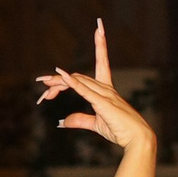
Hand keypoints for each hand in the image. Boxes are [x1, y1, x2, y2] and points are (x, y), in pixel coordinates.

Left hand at [36, 20, 154, 156]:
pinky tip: (62, 75)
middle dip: (58, 79)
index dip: (98, 48)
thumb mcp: (96, 124)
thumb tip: (63, 121)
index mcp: (106, 90)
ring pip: (78, 81)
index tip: (91, 37)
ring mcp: (105, 94)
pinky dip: (72, 82)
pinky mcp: (102, 103)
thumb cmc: (121, 130)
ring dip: (59, 81)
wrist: (137, 139)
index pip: (100, 64)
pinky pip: (84, 90)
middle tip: (41, 80)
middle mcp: (106, 88)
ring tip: (43, 81)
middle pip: (77, 77)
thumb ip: (80, 120)